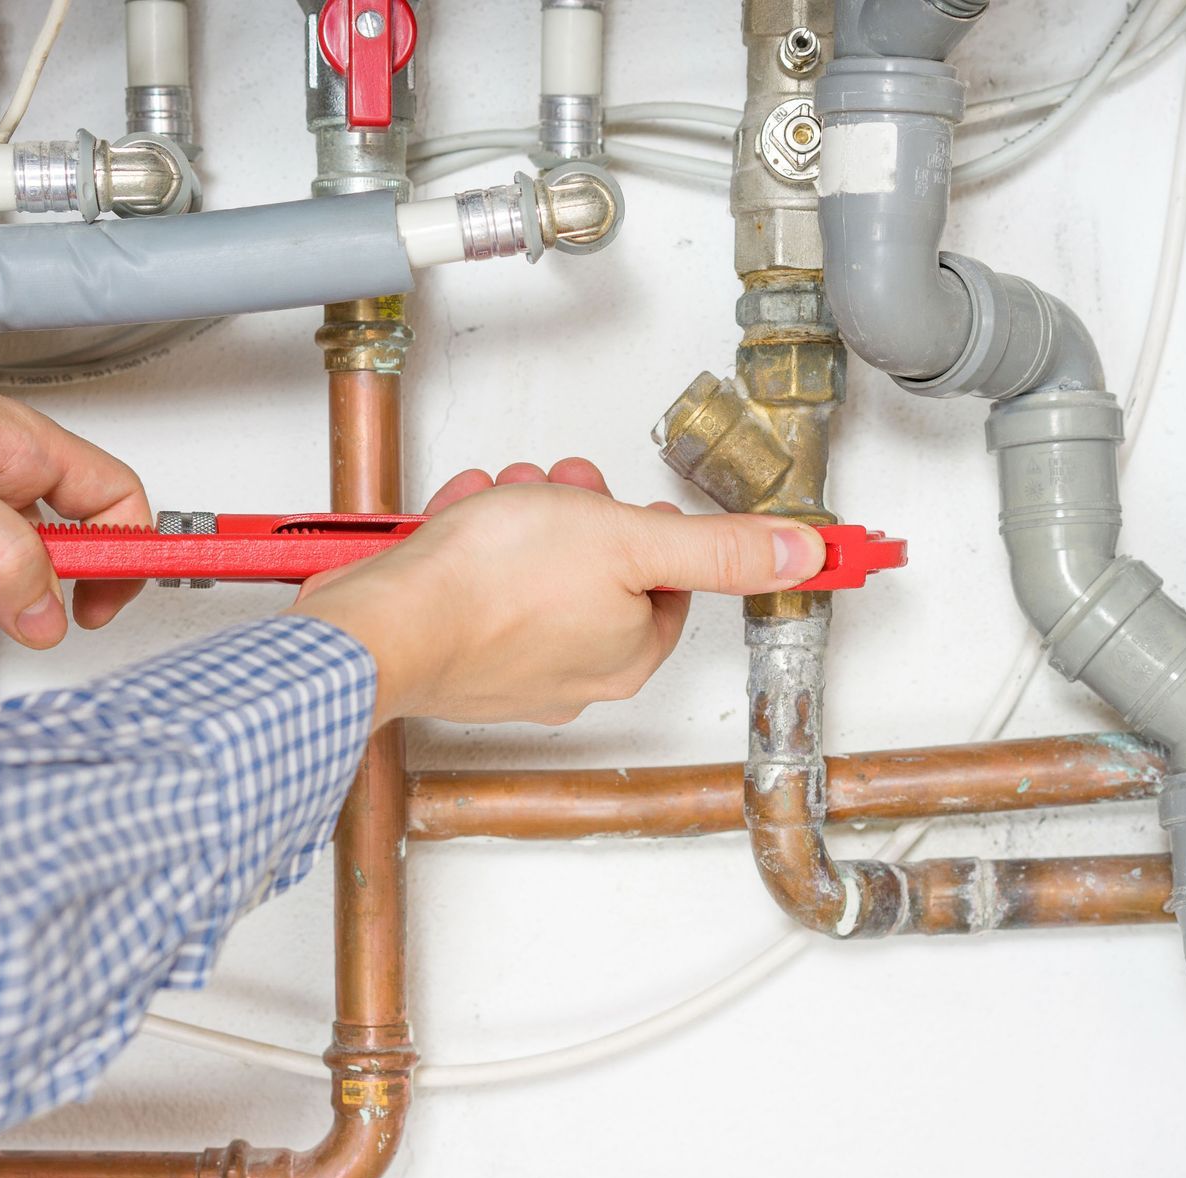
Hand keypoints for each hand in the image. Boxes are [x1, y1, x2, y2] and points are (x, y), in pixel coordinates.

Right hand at [291, 458, 825, 724]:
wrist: (384, 624)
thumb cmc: (490, 588)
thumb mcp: (627, 539)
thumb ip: (718, 547)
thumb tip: (801, 553)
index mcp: (630, 654)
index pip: (667, 582)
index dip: (640, 528)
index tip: (614, 502)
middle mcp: (576, 675)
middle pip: (598, 573)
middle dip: (572, 517)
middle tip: (551, 493)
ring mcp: (511, 672)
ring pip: (533, 574)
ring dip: (516, 522)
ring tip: (494, 503)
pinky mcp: (457, 659)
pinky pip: (477, 589)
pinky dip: (466, 547)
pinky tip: (453, 526)